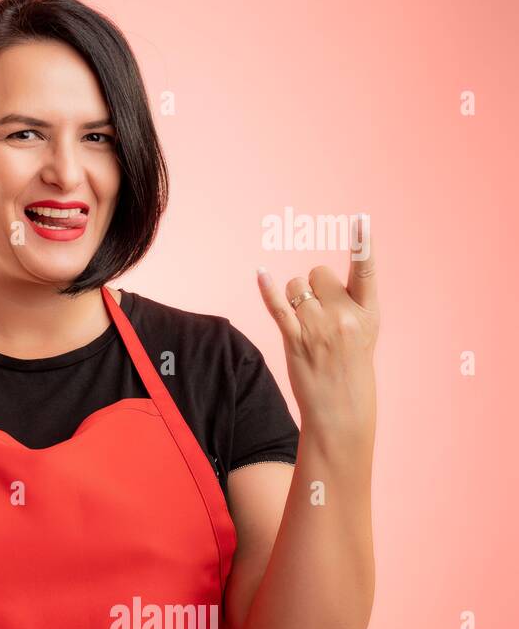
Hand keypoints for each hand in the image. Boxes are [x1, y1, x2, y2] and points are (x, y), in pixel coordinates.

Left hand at [257, 216, 378, 438]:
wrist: (341, 407)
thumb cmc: (352, 366)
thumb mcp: (365, 331)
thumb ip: (350, 303)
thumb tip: (320, 279)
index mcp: (368, 311)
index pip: (366, 270)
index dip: (363, 243)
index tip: (361, 220)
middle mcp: (344, 316)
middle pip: (318, 272)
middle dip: (313, 284)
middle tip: (319, 312)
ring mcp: (318, 328)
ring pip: (296, 285)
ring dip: (294, 295)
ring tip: (305, 321)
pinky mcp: (295, 339)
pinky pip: (277, 306)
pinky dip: (267, 289)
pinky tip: (260, 273)